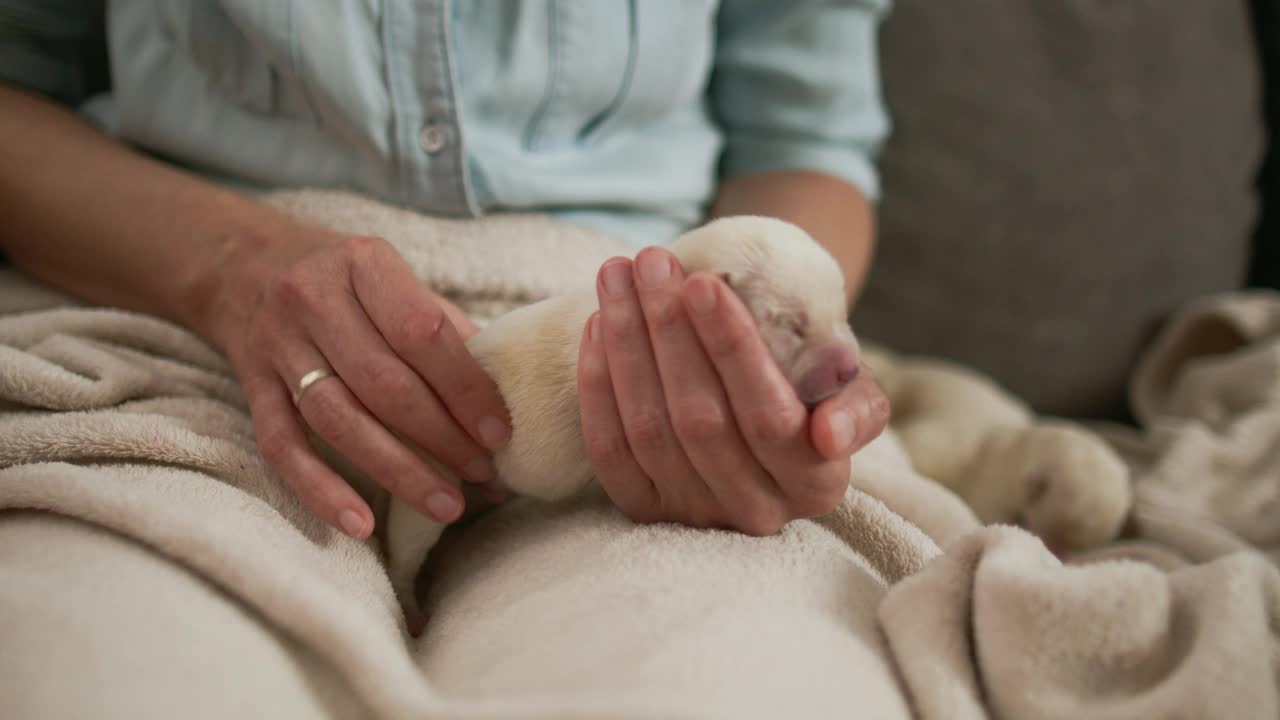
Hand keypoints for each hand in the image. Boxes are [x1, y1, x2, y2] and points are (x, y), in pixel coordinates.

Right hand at [213, 225, 511, 538]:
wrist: (243, 264)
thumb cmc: (347, 280)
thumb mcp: (396, 280)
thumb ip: (446, 330)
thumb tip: (508, 397)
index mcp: (362, 262)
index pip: (420, 332)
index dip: (464, 387)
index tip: (500, 432)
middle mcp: (312, 298)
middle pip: (382, 382)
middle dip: (441, 437)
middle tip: (483, 474)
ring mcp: (275, 344)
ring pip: (337, 418)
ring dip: (397, 470)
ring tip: (445, 504)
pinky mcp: (250, 385)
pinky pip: (283, 445)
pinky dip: (321, 489)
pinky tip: (360, 524)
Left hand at [576, 247, 888, 535]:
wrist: (768, 425)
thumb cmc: (814, 393)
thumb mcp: (852, 393)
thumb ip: (858, 406)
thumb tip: (830, 434)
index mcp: (815, 485)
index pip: (767, 415)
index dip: (731, 348)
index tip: (702, 282)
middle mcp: (755, 512)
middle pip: (699, 419)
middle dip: (668, 331)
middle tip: (651, 260)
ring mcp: (694, 514)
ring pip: (648, 429)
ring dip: (627, 343)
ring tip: (618, 275)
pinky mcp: (645, 510)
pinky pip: (609, 449)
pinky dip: (599, 382)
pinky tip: (598, 324)